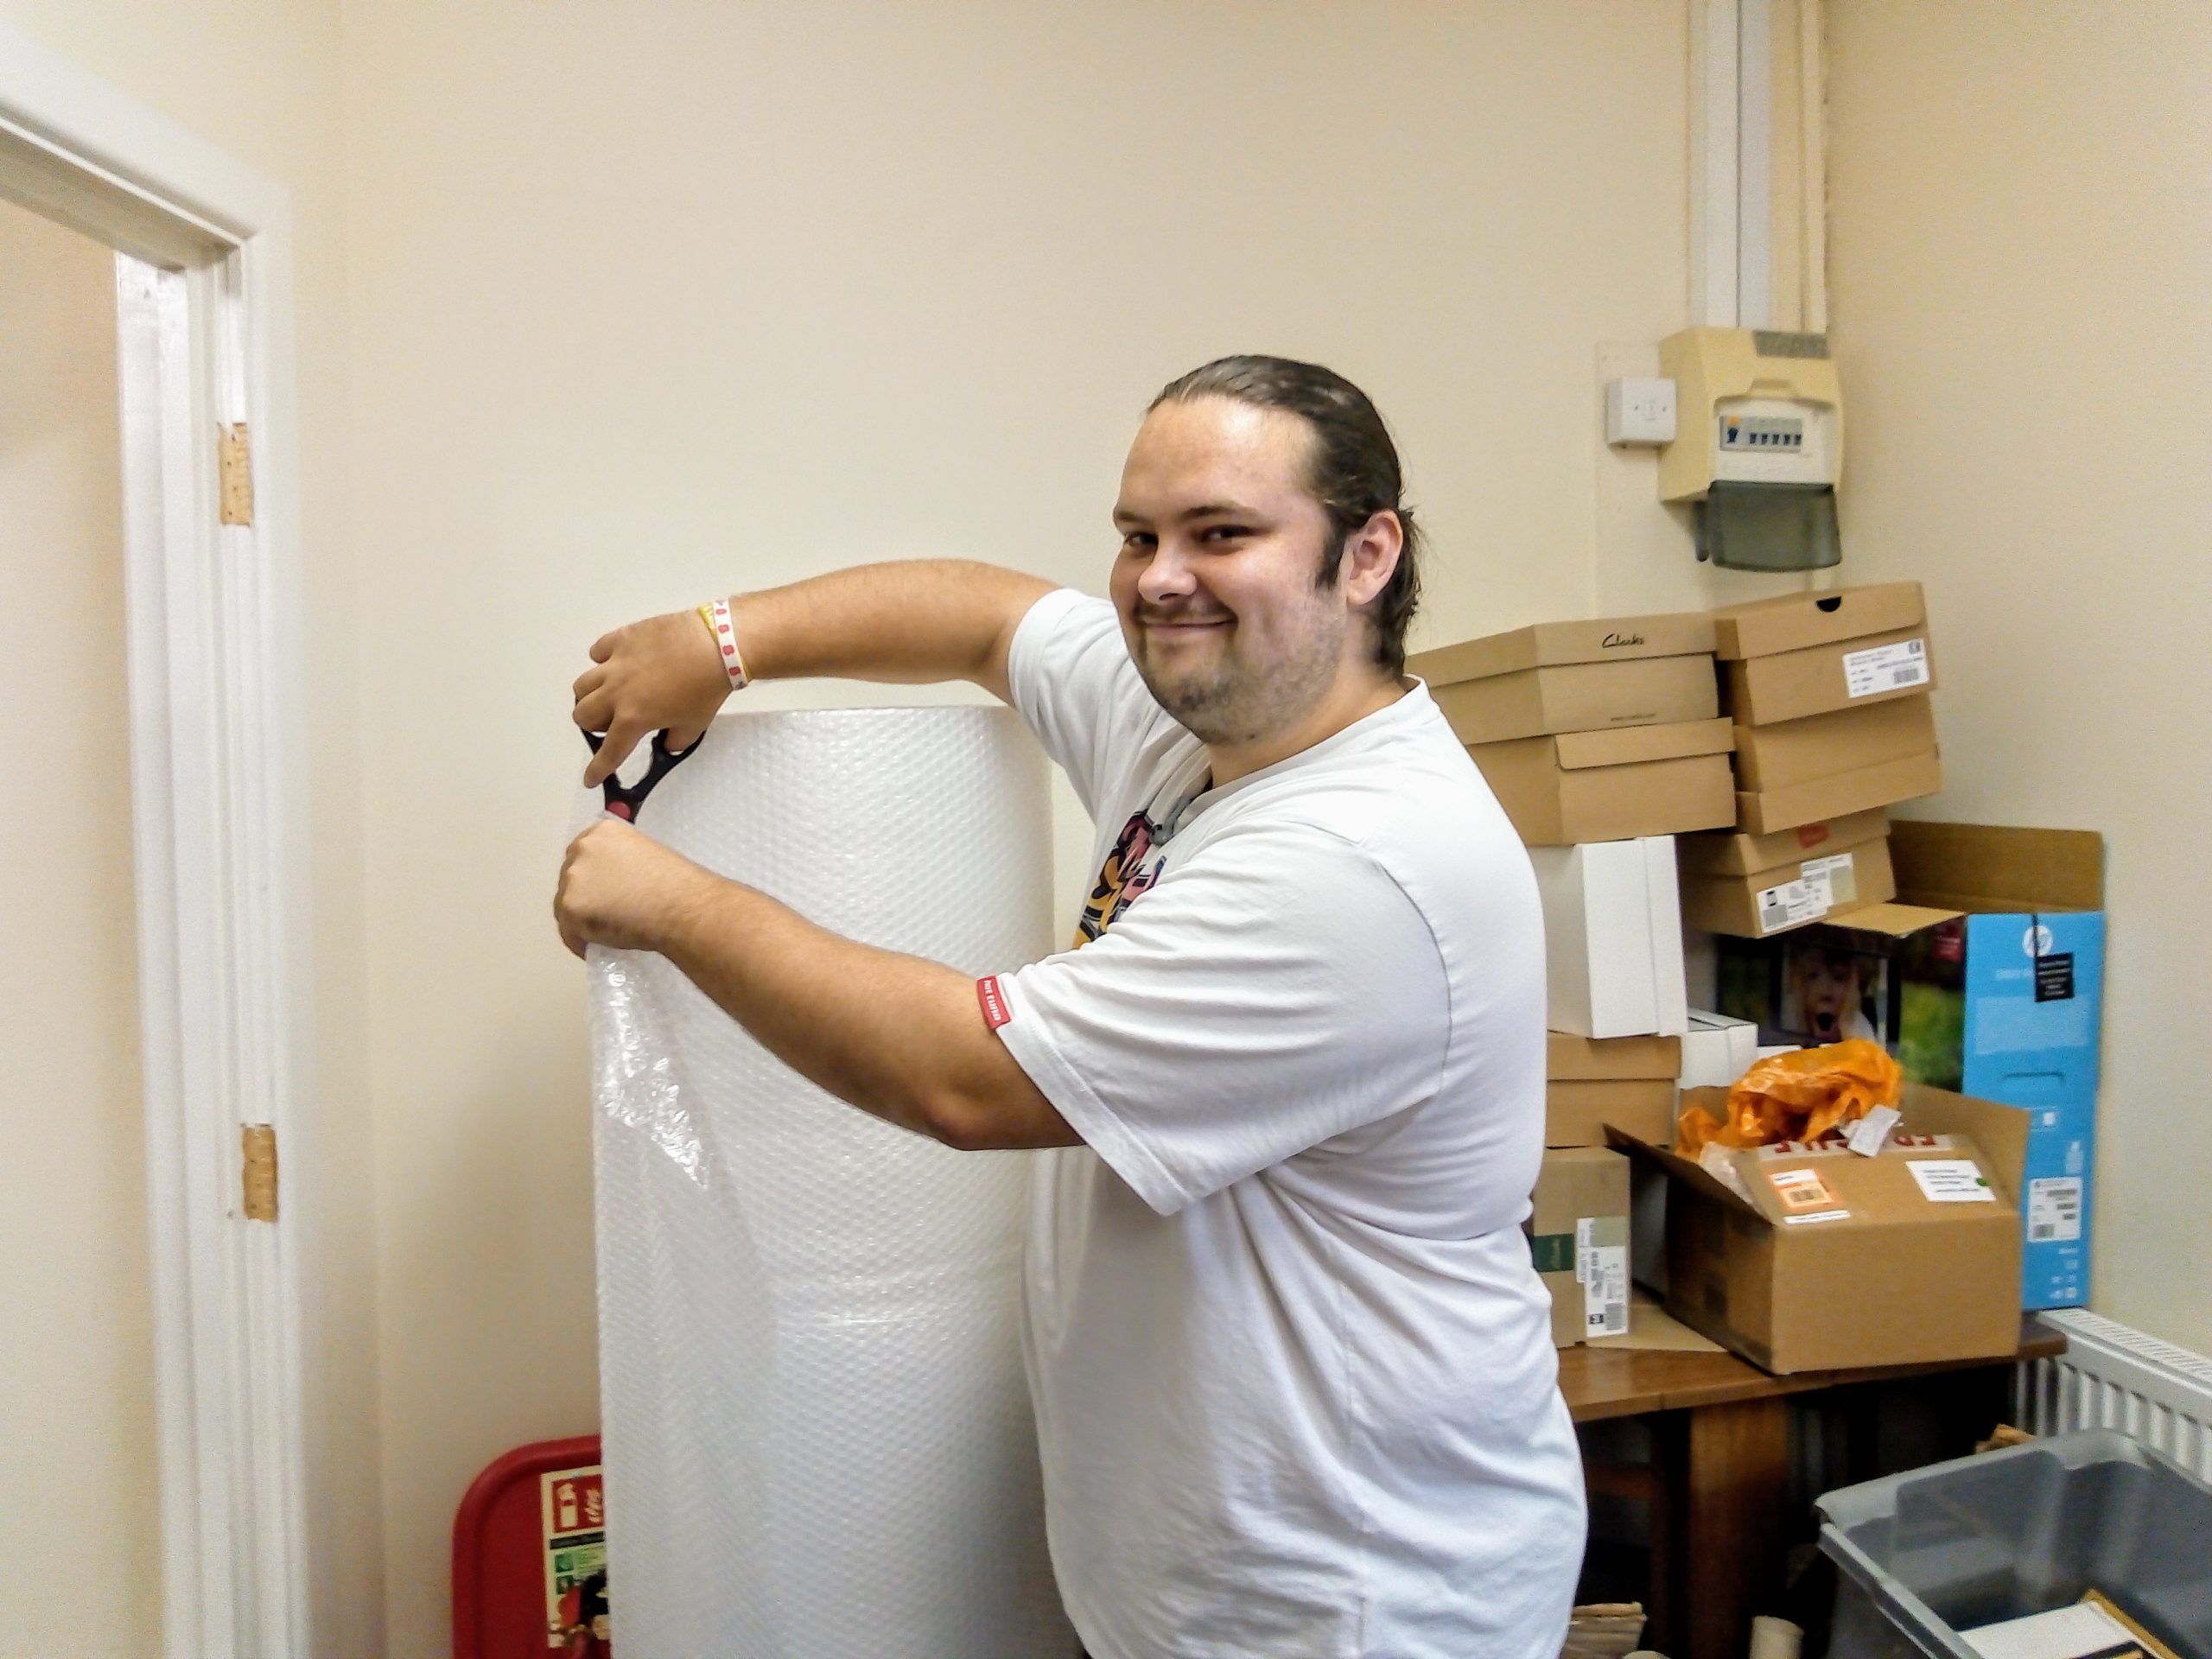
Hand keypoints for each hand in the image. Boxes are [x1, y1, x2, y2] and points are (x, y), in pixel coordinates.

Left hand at [554, 819, 714, 958]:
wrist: (681, 905)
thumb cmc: (676, 883)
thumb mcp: (646, 856)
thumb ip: (622, 864)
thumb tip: (614, 886)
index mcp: (603, 831)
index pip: (585, 856)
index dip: (595, 879)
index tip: (607, 895)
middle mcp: (582, 848)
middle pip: (571, 879)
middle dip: (585, 898)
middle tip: (607, 916)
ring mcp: (572, 877)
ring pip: (566, 905)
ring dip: (581, 921)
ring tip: (605, 935)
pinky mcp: (570, 906)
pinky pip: (569, 931)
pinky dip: (581, 942)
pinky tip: (599, 947)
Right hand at [573, 608, 732, 786]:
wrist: (717, 644)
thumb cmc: (707, 689)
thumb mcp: (695, 726)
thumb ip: (675, 741)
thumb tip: (666, 742)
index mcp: (634, 719)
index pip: (610, 751)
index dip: (598, 770)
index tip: (590, 779)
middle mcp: (616, 693)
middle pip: (583, 716)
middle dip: (594, 725)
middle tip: (613, 721)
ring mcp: (615, 663)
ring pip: (582, 685)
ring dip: (591, 695)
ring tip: (611, 692)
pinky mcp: (621, 638)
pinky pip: (597, 652)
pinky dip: (602, 661)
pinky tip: (619, 663)